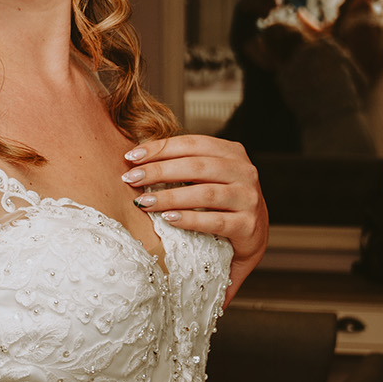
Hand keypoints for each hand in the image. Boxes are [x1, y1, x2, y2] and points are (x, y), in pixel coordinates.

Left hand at [121, 135, 267, 302]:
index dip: (160, 148)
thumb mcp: (206, 178)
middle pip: (196, 166)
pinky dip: (189, 219)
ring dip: (169, 197)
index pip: (192, 143)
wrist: (251, 237)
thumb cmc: (221, 204)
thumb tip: (138, 157)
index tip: (131, 156)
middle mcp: (244, 172)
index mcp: (232, 153)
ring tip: (144, 202)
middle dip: (158, 171)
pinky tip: (168, 219)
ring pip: (204, 193)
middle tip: (130, 178)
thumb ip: (182, 166)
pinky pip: (215, 220)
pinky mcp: (248, 225)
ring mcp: (249, 198)